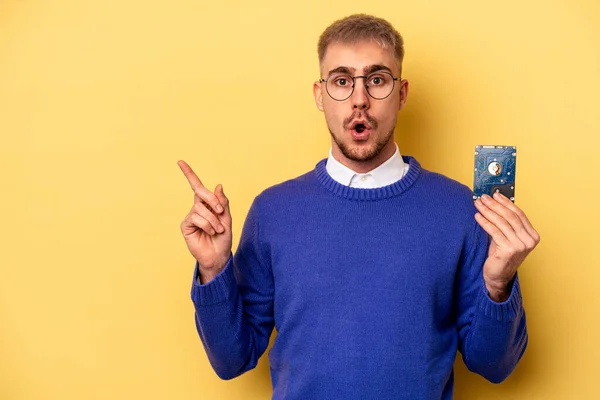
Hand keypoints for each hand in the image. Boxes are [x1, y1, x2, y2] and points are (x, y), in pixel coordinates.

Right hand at [178, 160, 232, 281]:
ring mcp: (190, 216)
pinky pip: (196, 218)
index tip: (180, 161)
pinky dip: (207, 225)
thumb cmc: (223, 238)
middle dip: (212, 200)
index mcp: (207, 204)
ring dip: (213, 219)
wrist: (219, 255)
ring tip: (217, 230)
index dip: (189, 173)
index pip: (196, 186)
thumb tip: (218, 185)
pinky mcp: (186, 225)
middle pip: (201, 192)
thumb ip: (222, 202)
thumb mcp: (227, 218)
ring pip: (200, 208)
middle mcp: (197, 208)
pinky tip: (210, 232)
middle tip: (220, 211)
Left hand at [474, 193, 539, 301]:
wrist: (497, 276)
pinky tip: (477, 216)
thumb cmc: (501, 254)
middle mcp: (529, 240)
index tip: (495, 194)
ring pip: (502, 223)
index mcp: (532, 235)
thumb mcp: (506, 236)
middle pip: (510, 217)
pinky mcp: (509, 250)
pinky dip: (485, 222)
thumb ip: (505, 222)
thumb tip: (495, 201)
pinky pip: (494, 232)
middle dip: (495, 205)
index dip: (506, 203)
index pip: (519, 214)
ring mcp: (520, 246)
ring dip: (488, 211)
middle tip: (484, 197)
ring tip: (478, 204)